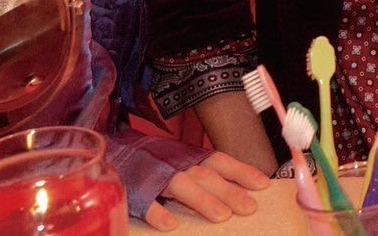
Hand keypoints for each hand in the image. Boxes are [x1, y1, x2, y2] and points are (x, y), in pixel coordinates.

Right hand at [144, 151, 269, 230]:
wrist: (113, 151)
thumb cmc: (153, 160)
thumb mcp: (179, 159)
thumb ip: (202, 170)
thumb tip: (237, 186)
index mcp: (188, 155)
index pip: (220, 161)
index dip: (241, 171)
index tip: (264, 184)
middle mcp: (176, 163)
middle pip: (206, 176)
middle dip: (229, 191)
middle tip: (249, 208)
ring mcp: (155, 176)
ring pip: (182, 186)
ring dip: (202, 201)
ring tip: (222, 217)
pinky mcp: (135, 191)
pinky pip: (146, 203)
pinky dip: (158, 213)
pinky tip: (171, 226)